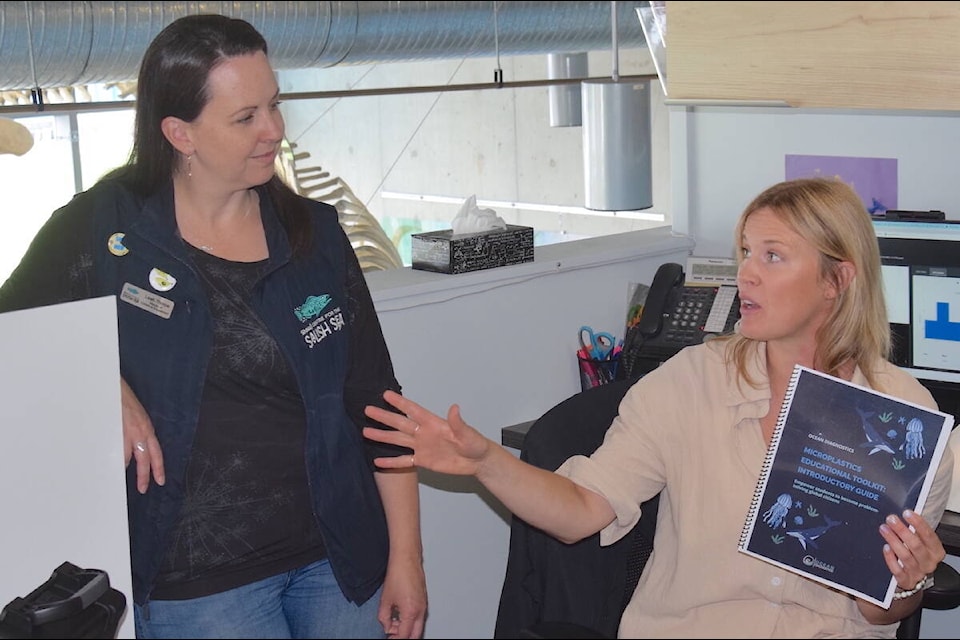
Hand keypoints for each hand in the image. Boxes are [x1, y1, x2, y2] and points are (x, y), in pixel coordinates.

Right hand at [121, 377, 164, 493]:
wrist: (112, 384)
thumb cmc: (122, 400)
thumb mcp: (135, 417)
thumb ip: (137, 433)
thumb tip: (132, 451)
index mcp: (147, 428)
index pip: (156, 452)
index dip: (158, 467)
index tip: (159, 480)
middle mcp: (141, 430)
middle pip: (145, 459)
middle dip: (144, 476)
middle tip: (142, 489)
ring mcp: (128, 430)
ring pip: (129, 456)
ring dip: (125, 467)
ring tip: (119, 478)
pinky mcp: (115, 428)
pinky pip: (116, 448)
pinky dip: (114, 457)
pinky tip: (111, 464)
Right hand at [363, 390, 489, 475]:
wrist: (477, 462)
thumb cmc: (475, 444)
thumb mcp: (468, 433)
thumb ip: (458, 422)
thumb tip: (455, 408)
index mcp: (433, 423)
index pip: (413, 410)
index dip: (400, 403)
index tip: (386, 394)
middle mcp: (424, 433)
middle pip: (400, 423)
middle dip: (384, 417)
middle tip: (368, 410)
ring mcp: (422, 447)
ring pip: (398, 440)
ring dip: (383, 436)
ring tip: (366, 432)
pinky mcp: (423, 461)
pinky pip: (404, 461)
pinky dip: (392, 462)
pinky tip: (379, 461)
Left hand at [379, 554, 426, 638]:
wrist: (406, 559)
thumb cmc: (398, 574)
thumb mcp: (385, 600)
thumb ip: (384, 618)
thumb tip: (387, 626)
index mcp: (411, 612)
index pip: (404, 635)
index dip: (395, 639)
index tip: (389, 638)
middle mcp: (420, 610)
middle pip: (415, 635)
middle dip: (404, 637)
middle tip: (393, 635)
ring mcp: (423, 605)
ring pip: (418, 626)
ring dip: (406, 629)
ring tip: (393, 623)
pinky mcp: (423, 600)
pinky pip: (419, 617)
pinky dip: (410, 620)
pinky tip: (400, 615)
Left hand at [879, 509, 944, 591]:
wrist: (913, 578)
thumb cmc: (916, 555)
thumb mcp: (921, 543)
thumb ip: (915, 531)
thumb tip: (903, 514)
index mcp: (936, 551)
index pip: (929, 536)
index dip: (918, 523)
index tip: (907, 513)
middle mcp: (928, 562)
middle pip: (916, 545)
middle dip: (902, 530)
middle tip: (891, 519)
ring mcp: (917, 573)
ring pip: (905, 556)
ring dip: (893, 541)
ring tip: (884, 529)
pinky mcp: (906, 580)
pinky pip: (897, 570)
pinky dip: (891, 558)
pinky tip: (885, 548)